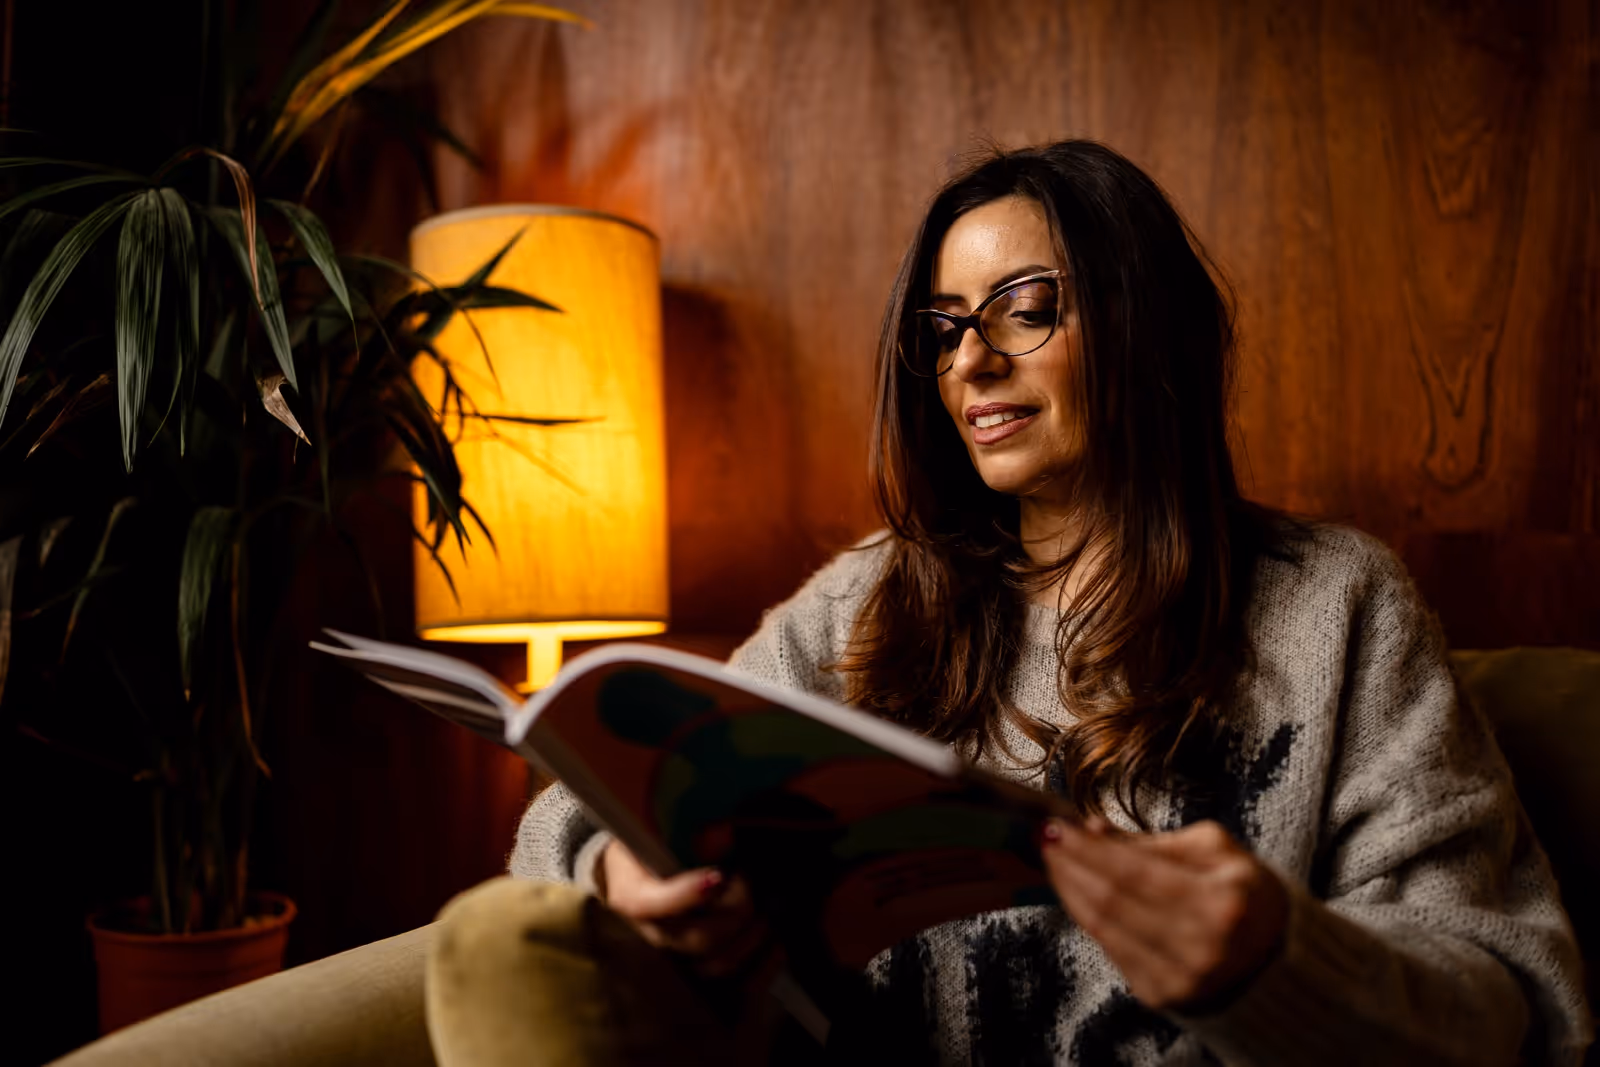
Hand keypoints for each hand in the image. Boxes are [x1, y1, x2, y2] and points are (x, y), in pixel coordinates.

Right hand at [599, 839, 771, 976]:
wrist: (641, 876)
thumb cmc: (654, 848)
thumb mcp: (659, 830)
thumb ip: (687, 832)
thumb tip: (723, 834)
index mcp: (631, 895)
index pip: (648, 905)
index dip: (685, 896)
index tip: (717, 877)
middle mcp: (651, 934)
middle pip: (693, 939)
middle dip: (733, 912)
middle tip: (749, 883)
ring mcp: (677, 959)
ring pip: (715, 967)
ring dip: (750, 940)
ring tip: (765, 913)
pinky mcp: (701, 974)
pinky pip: (735, 990)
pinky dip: (762, 971)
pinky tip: (776, 946)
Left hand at [1040, 817, 1288, 1010]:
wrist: (1276, 957)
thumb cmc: (1244, 892)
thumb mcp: (1215, 850)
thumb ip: (1153, 841)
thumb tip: (1094, 828)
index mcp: (1222, 903)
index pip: (1135, 872)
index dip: (1088, 848)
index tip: (1057, 825)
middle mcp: (1202, 947)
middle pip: (1112, 900)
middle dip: (1071, 865)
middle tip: (1045, 838)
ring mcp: (1180, 978)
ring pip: (1103, 927)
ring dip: (1070, 890)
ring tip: (1054, 861)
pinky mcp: (1162, 996)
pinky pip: (1109, 949)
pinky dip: (1086, 917)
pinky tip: (1075, 892)